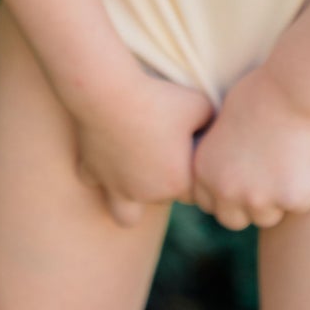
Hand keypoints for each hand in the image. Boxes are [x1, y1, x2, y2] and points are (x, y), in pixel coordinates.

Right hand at [72, 66, 216, 228]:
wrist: (111, 93)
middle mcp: (146, 194)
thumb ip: (212, 123)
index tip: (197, 151)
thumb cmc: (159, 99)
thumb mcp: (200, 106)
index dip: (198, 173)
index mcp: (176, 183)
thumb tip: (218, 130)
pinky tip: (106, 154)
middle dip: (170, 183)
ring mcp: (115, 186)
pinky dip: (99, 173)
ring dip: (134, 204)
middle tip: (171, 151)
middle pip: (165, 199)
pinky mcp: (90, 170)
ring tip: (140, 180)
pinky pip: (94, 182)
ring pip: (126, 216)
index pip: (196, 192)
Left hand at [190, 65, 309, 230]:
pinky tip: (307, 158)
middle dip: (248, 205)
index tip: (242, 178)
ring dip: (277, 200)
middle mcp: (226, 191)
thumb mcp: (223, 126)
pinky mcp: (292, 199)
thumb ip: (220, 156)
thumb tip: (227, 172)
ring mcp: (259, 199)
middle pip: (234, 220)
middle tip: (266, 179)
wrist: (291, 88)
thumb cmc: (259, 93)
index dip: (226, 194)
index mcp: (204, 172)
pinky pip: (300, 205)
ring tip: (287, 164)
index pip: (209, 204)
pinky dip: (306, 188)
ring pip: (268, 217)